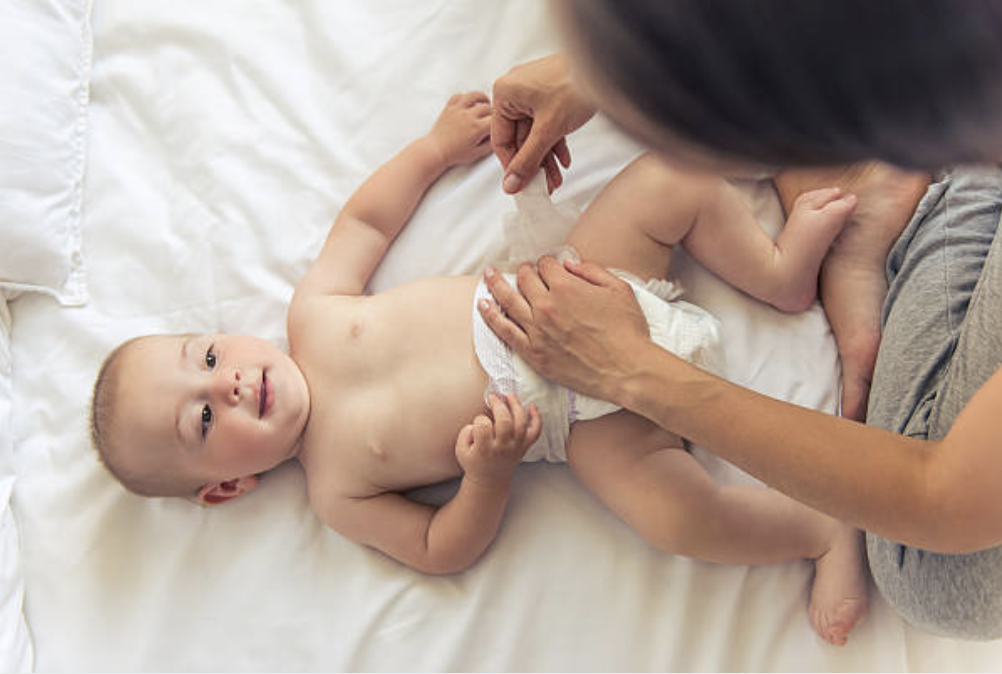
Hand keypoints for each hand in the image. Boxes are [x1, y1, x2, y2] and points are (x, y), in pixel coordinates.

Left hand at [427, 92, 493, 166]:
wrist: (436, 150)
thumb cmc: (454, 154)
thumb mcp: (476, 154)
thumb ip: (490, 145)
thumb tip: (498, 138)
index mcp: (476, 128)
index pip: (495, 120)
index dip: (500, 123)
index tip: (500, 126)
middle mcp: (468, 116)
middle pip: (487, 107)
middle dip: (493, 112)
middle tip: (494, 117)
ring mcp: (458, 110)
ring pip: (474, 95)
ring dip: (482, 98)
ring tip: (485, 103)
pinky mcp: (449, 108)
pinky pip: (458, 95)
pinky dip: (465, 96)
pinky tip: (468, 102)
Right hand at [454, 393, 541, 485]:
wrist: (490, 479)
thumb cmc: (474, 462)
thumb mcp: (460, 450)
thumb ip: (465, 434)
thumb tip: (476, 422)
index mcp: (485, 450)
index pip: (483, 427)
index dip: (479, 419)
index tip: (478, 421)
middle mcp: (503, 448)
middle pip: (505, 422)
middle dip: (498, 405)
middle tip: (493, 397)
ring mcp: (516, 447)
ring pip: (521, 423)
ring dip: (516, 405)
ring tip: (509, 395)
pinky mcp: (524, 446)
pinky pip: (535, 431)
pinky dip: (536, 418)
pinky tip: (532, 407)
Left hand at [477, 257, 649, 402]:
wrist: (627, 370)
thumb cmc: (628, 331)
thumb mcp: (619, 289)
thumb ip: (592, 271)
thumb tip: (569, 264)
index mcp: (566, 286)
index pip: (546, 265)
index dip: (547, 262)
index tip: (549, 266)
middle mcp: (546, 305)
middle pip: (525, 279)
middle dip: (524, 271)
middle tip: (523, 271)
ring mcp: (537, 330)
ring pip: (508, 300)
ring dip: (496, 285)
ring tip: (488, 275)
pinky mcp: (533, 353)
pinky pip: (504, 331)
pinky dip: (491, 317)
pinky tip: (483, 306)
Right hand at [491, 54, 596, 193]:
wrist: (608, 66)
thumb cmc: (575, 85)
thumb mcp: (548, 130)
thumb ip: (528, 160)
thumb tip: (511, 184)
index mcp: (504, 93)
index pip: (501, 139)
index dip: (512, 165)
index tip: (520, 185)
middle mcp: (515, 91)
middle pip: (519, 138)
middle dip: (534, 164)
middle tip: (542, 186)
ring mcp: (533, 92)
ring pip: (534, 134)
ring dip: (545, 157)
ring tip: (556, 179)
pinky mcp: (550, 95)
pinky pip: (546, 124)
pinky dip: (554, 143)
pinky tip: (564, 161)